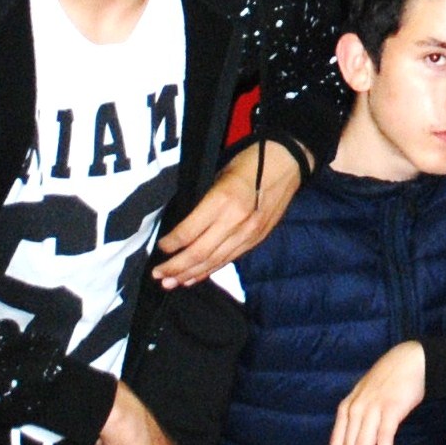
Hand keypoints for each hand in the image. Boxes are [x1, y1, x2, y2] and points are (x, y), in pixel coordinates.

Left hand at [155, 140, 303, 284]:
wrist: (288, 163)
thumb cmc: (249, 161)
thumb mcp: (219, 174)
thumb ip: (203, 202)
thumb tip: (182, 226)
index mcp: (223, 200)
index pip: (189, 231)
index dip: (171, 244)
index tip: (159, 248)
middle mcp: (236, 221)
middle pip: (200, 253)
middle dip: (175, 266)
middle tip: (157, 274)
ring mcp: (249, 233)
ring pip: (214, 261)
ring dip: (190, 274)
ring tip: (170, 282)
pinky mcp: (257, 239)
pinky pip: (229, 259)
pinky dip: (210, 270)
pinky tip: (195, 277)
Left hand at [325, 341, 426, 444]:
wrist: (411, 361)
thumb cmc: (389, 382)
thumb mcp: (366, 398)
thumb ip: (359, 418)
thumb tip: (355, 444)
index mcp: (347, 408)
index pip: (336, 441)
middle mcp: (356, 409)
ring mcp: (372, 408)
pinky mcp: (390, 408)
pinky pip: (384, 436)